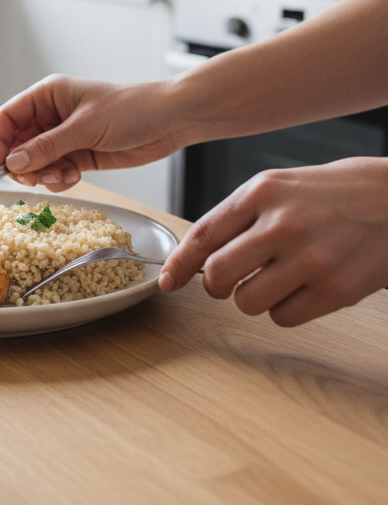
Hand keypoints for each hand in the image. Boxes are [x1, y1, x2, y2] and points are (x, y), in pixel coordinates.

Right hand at [0, 75, 182, 190]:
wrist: (170, 121)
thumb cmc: (131, 109)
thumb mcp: (85, 128)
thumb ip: (47, 147)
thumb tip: (13, 162)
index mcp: (47, 96)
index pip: (7, 117)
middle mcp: (51, 116)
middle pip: (17, 144)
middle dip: (23, 164)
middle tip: (34, 178)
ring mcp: (65, 137)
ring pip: (35, 162)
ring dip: (43, 174)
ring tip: (62, 175)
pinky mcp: (78, 156)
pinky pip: (55, 172)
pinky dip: (60, 179)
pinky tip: (75, 176)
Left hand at [160, 158, 387, 325]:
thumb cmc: (334, 192)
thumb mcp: (279, 186)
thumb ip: (239, 215)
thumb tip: (198, 254)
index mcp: (261, 192)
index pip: (203, 234)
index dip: (179, 263)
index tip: (168, 280)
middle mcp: (282, 223)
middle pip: (218, 274)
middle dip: (217, 285)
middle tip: (230, 281)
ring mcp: (311, 257)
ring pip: (248, 302)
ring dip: (254, 298)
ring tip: (277, 279)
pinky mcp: (336, 288)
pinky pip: (284, 317)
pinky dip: (285, 310)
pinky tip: (302, 289)